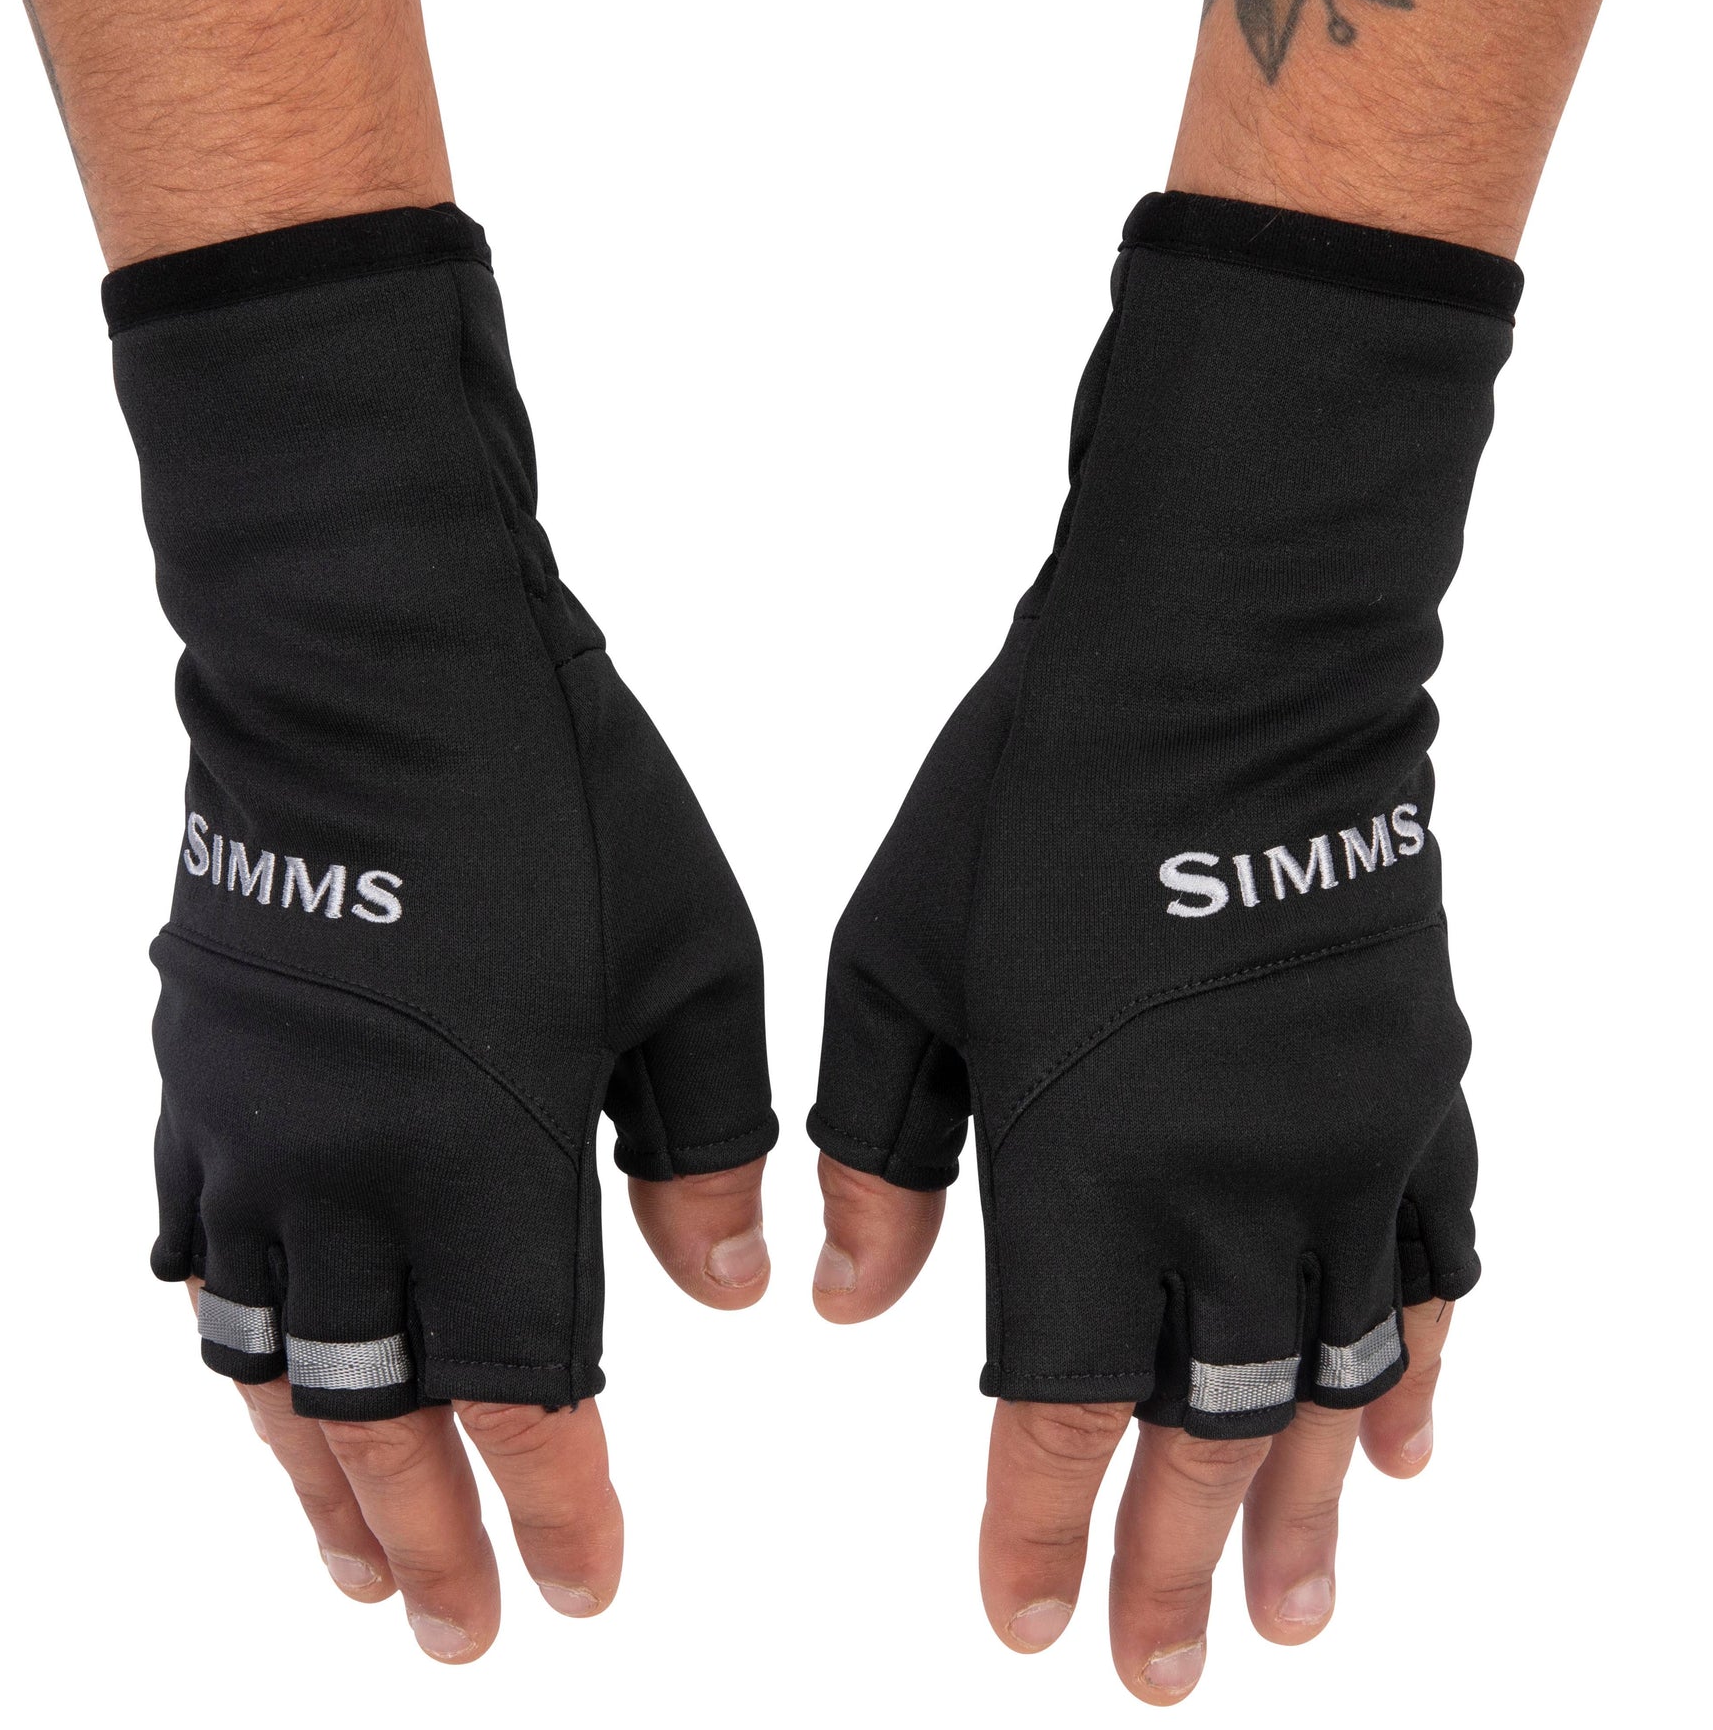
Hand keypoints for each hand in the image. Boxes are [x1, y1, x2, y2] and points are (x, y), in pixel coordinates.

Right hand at [115, 212, 779, 1661]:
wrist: (379, 654)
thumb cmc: (559, 792)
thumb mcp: (688, 960)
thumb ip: (704, 1141)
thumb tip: (728, 1294)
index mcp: (484, 1149)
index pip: (523, 1384)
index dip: (554, 1504)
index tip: (581, 1591)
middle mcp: (348, 1164)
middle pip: (375, 1408)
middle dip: (420, 1536)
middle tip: (451, 1634)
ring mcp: (254, 1119)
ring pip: (262, 1355)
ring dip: (307, 1477)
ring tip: (348, 1561)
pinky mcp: (204, 1062)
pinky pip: (193, 1240)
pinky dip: (226, 1330)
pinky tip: (246, 1366)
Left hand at [804, 199, 1507, 1698]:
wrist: (1220, 660)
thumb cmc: (1034, 798)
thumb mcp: (899, 964)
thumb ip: (880, 1148)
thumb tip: (853, 1303)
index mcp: (1091, 1160)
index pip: (1064, 1397)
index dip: (1047, 1524)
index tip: (1030, 1622)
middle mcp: (1235, 1179)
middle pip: (1213, 1423)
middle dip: (1180, 1559)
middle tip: (1164, 1670)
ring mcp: (1347, 1135)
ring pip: (1339, 1375)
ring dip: (1305, 1507)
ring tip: (1288, 1614)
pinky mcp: (1415, 1078)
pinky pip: (1436, 1261)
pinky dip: (1421, 1367)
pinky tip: (1402, 1442)